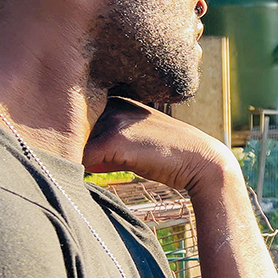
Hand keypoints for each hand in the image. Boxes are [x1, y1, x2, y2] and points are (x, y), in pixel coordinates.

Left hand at [83, 97, 237, 194]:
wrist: (201, 161)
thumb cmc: (172, 157)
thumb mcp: (139, 143)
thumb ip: (112, 145)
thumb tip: (84, 159)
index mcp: (120, 100)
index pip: (82, 119)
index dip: (81, 139)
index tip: (80, 151)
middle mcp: (114, 104)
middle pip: (75, 131)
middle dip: (77, 150)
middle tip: (82, 165)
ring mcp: (114, 119)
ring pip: (76, 144)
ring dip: (79, 161)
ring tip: (89, 172)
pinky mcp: (114, 139)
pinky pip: (82, 158)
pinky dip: (83, 171)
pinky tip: (95, 177)